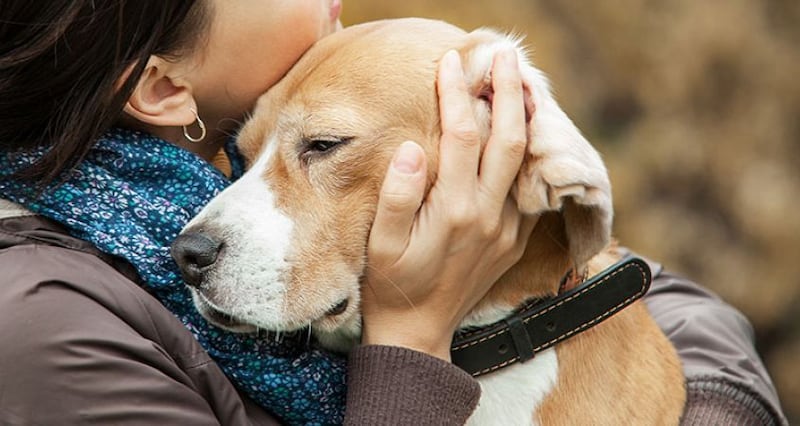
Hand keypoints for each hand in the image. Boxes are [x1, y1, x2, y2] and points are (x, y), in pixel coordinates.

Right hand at [361, 48, 536, 360]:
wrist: (419, 332)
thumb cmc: (392, 284)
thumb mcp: (381, 244)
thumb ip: (397, 195)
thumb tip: (412, 148)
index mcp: (454, 210)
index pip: (462, 135)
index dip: (456, 93)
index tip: (450, 62)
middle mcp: (488, 216)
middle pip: (508, 138)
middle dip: (507, 91)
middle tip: (504, 55)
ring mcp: (507, 229)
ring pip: (526, 161)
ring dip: (527, 117)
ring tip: (523, 82)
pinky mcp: (515, 240)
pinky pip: (529, 187)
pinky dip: (529, 153)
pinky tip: (524, 132)